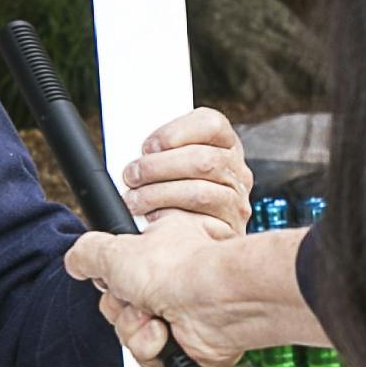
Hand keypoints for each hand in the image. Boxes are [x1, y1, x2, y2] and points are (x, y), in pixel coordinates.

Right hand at [64, 220, 301, 366]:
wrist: (216, 303)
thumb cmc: (180, 270)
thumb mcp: (115, 249)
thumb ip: (87, 253)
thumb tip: (75, 261)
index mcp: (155, 253)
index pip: (116, 274)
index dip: (110, 281)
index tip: (114, 280)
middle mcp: (168, 283)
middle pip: (118, 310)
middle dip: (122, 311)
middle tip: (137, 299)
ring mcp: (178, 315)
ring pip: (130, 336)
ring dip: (136, 331)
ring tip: (157, 318)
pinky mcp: (186, 345)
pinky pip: (149, 357)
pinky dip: (153, 349)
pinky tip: (167, 334)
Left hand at [119, 106, 252, 236]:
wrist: (195, 242)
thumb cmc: (177, 191)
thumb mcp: (174, 162)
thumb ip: (162, 151)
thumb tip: (129, 148)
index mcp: (225, 144)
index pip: (211, 124)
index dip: (175, 132)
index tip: (148, 146)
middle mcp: (236, 171)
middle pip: (203, 160)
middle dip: (159, 167)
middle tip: (131, 175)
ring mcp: (236, 202)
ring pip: (199, 193)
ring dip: (158, 195)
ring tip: (135, 200)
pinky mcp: (229, 230)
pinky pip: (200, 224)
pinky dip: (171, 220)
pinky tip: (155, 220)